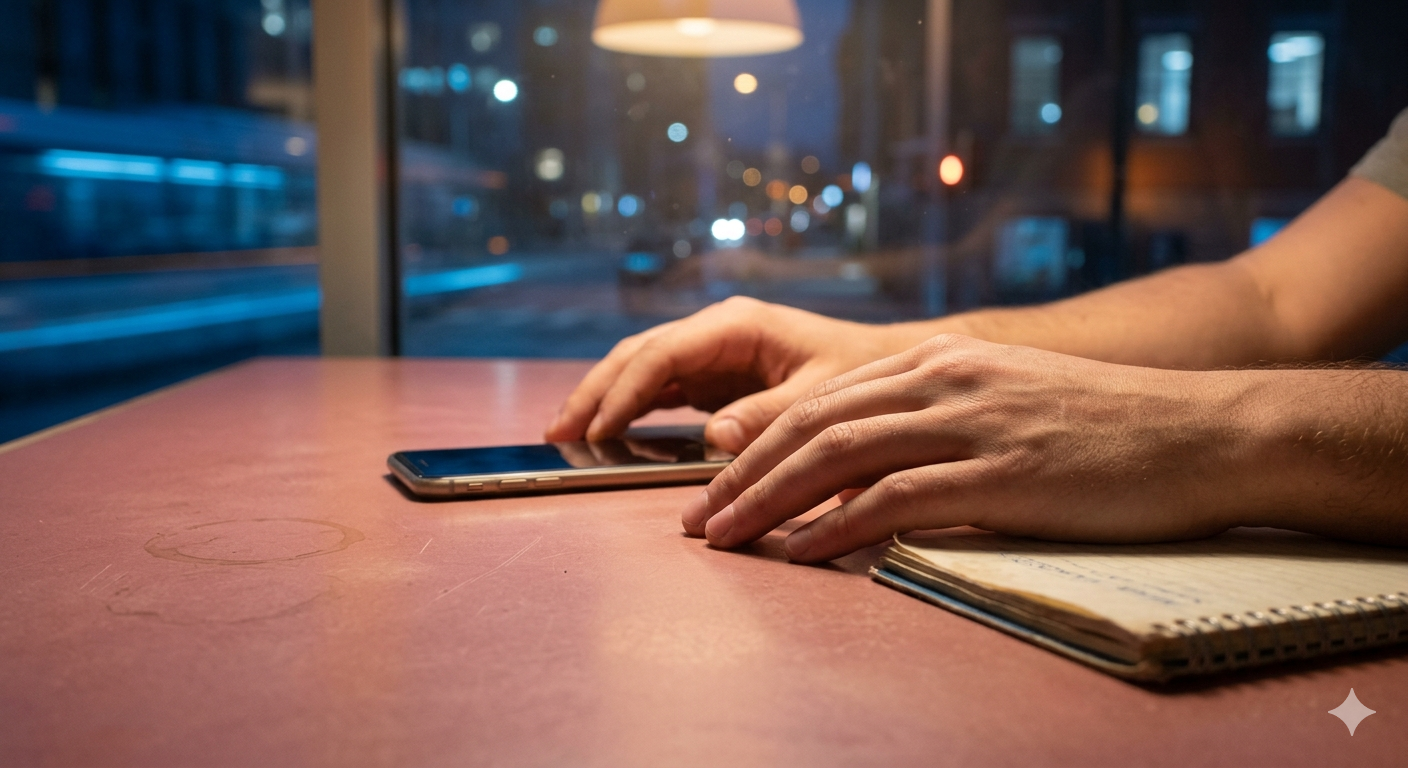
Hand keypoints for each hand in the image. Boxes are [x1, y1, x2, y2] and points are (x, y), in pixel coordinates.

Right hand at [545, 297, 917, 453]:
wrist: (888, 364)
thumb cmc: (863, 373)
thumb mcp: (824, 397)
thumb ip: (771, 414)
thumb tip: (715, 436)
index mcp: (736, 326)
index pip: (662, 356)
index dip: (624, 393)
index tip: (597, 431)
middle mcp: (716, 333)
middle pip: (637, 356)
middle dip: (595, 392)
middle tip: (556, 432)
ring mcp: (711, 353)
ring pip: (640, 370)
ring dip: (602, 399)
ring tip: (565, 434)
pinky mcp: (714, 376)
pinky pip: (660, 390)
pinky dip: (628, 409)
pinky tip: (605, 434)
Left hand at [680, 335, 1256, 561]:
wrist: (1203, 431)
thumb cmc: (1103, 427)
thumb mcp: (1005, 400)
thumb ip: (935, 418)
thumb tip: (866, 470)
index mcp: (937, 358)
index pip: (820, 402)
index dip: (755, 446)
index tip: (712, 488)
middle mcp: (943, 378)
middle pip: (812, 424)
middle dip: (740, 474)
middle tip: (695, 521)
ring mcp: (972, 422)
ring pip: (838, 456)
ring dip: (768, 500)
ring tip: (724, 539)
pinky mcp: (1002, 473)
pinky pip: (897, 498)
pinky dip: (836, 525)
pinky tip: (799, 552)